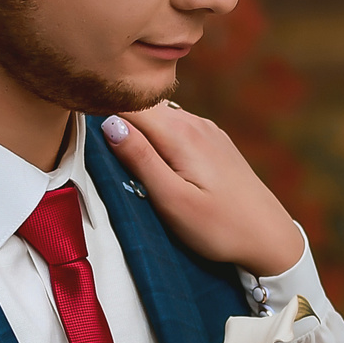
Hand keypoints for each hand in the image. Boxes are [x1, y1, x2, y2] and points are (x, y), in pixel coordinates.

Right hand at [103, 103, 304, 277]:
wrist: (269, 237)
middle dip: (114, 114)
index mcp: (180, 134)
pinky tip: (149, 152)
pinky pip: (175, 127)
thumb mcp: (173, 200)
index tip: (74, 118)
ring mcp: (207, 130)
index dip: (98, 107)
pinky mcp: (214, 142)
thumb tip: (109, 124)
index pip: (126, 104)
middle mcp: (194, 123)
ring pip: (158, 116)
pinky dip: (155, 134)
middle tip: (83, 131)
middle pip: (141, 106)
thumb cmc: (220, 227)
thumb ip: (140, 160)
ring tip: (111, 143)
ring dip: (135, 125)